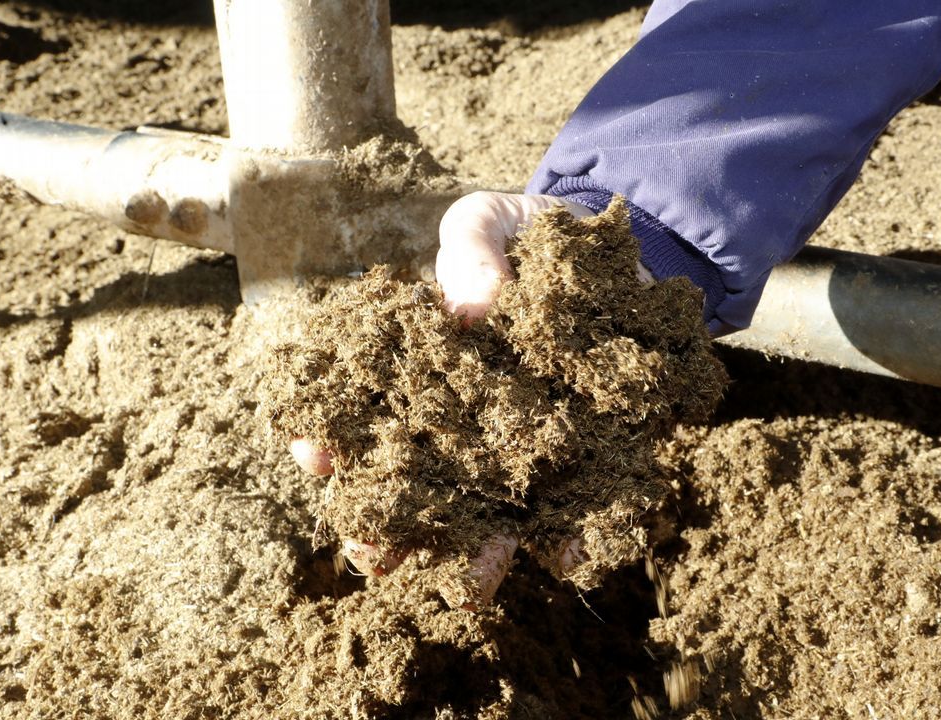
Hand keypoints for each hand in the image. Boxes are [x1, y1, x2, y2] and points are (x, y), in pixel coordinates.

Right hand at [290, 191, 644, 607]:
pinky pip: (576, 512)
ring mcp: (520, 447)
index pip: (360, 409)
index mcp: (420, 366)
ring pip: (485, 513)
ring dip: (474, 552)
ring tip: (471, 582)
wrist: (624, 258)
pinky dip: (573, 539)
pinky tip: (573, 553)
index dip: (331, 434)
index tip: (316, 453)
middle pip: (414, 483)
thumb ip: (472, 245)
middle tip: (375, 553)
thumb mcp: (492, 220)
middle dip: (389, 524)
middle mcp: (460, 420)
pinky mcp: (584, 461)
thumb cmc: (532, 236)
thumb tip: (472, 308)